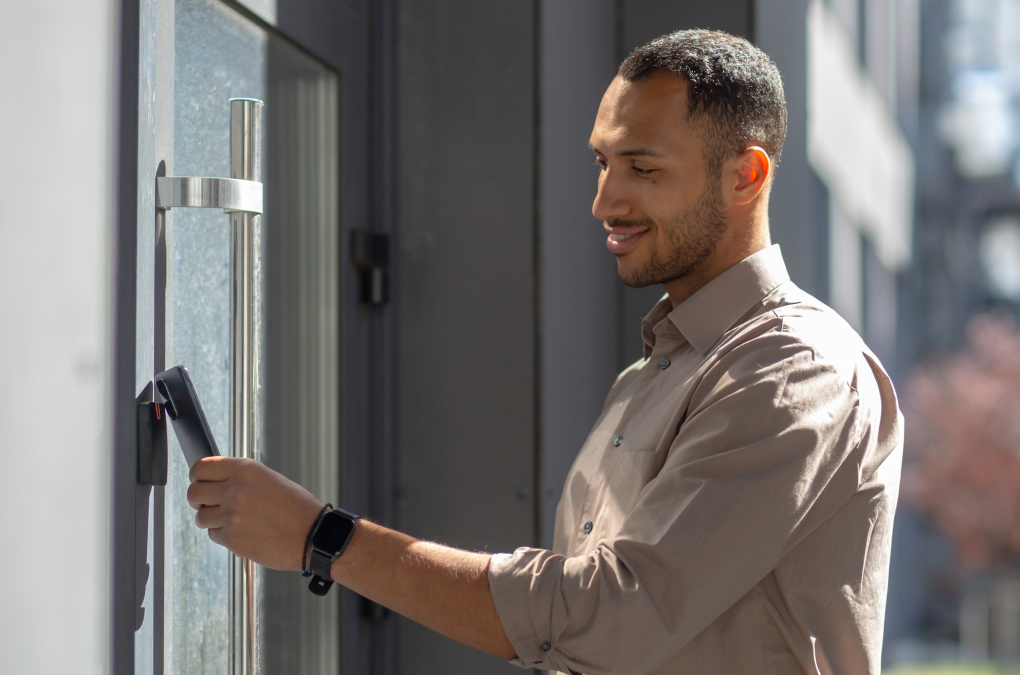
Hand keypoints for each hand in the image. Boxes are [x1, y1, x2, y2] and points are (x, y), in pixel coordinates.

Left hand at [187, 456, 322, 570]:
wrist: (314, 535)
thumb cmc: (297, 507)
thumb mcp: (270, 480)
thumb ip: (241, 478)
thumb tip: (215, 483)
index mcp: (246, 470)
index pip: (201, 467)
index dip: (197, 476)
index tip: (200, 482)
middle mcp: (236, 490)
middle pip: (193, 492)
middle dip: (198, 500)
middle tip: (208, 503)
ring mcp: (232, 516)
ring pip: (200, 517)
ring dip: (211, 519)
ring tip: (232, 520)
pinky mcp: (233, 539)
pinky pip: (214, 535)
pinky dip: (224, 534)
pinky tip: (242, 531)